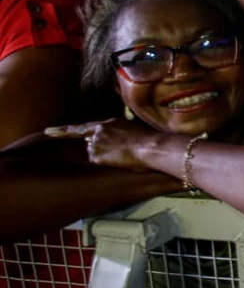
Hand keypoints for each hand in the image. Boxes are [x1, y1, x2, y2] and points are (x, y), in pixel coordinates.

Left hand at [44, 118, 162, 171]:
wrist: (151, 147)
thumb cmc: (148, 138)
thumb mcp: (132, 127)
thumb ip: (119, 129)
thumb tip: (120, 135)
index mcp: (106, 123)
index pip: (79, 128)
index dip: (62, 131)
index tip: (48, 131)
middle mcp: (97, 132)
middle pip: (90, 143)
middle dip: (101, 148)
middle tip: (117, 152)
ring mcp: (95, 145)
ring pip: (95, 154)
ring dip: (107, 156)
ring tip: (126, 155)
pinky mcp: (97, 157)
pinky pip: (100, 163)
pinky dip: (108, 163)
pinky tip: (121, 161)